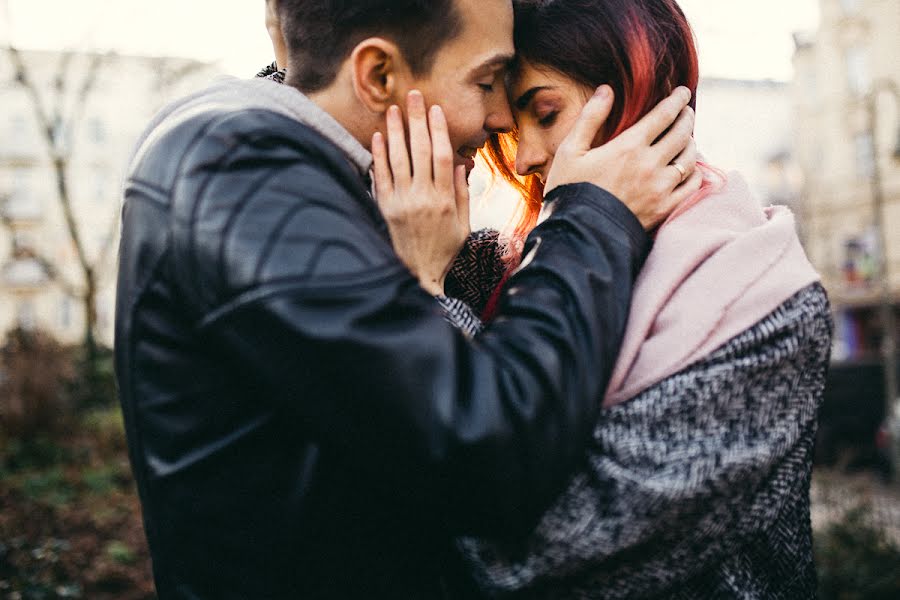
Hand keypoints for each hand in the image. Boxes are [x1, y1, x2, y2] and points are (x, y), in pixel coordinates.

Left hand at [372, 91, 470, 294]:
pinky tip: (379, 137)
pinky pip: (381, 177)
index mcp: (446, 199)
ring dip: (396, 131)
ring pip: (398, 159)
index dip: (439, 130)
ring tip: (394, 109)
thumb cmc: (445, 248)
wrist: (420, 274)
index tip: (436, 109)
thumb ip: (461, 192)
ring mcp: (403, 202)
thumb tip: (461, 164)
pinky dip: (379, 155)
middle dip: (417, 120)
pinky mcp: (386, 209)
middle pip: (421, 151)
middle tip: (414, 95)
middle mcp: (424, 197)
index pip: (443, 156)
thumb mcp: (463, 223)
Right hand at [545, 86, 701, 229]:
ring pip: (690, 157)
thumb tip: (606, 90)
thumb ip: (589, 118)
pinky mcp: (665, 209)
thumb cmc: (570, 191)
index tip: (682, 91)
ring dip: (691, 143)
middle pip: (682, 133)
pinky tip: (689, 168)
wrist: (578, 235)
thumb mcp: (570, 152)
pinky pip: (692, 185)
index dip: (676, 100)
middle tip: (686, 111)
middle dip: (686, 117)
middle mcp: (651, 164)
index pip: (664, 115)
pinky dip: (694, 172)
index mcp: (629, 146)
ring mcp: (661, 188)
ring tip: (686, 138)